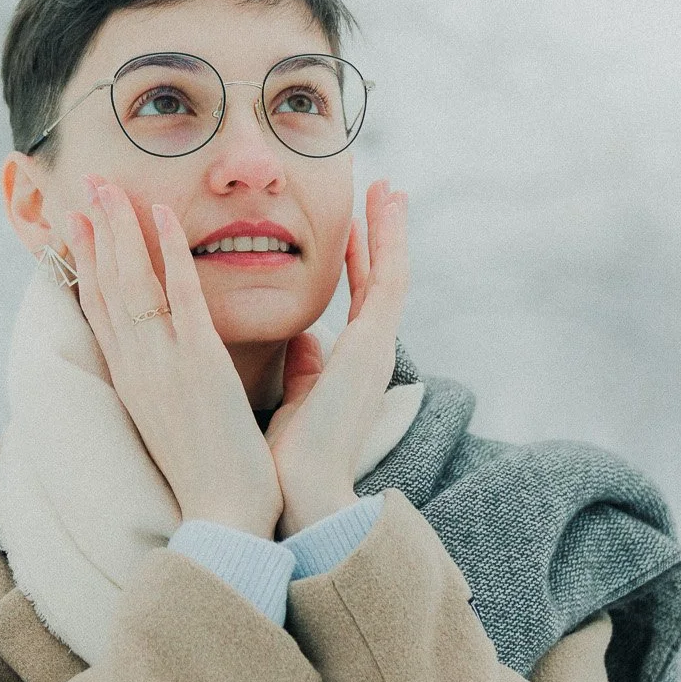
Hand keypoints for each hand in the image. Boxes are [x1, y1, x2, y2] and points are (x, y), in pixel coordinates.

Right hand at [61, 179, 283, 537]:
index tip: (74, 227)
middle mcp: (137, 368)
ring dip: (120, 228)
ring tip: (110, 186)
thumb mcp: (178, 422)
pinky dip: (169, 251)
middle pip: (106, 288)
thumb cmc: (212, 476)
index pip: (100, 313)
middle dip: (94, 234)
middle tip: (85, 186)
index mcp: (132, 382)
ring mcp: (164, 364)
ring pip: (132, 282)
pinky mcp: (199, 364)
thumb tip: (186, 364)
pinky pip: (180, 296)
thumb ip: (177, 386)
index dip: (85, 266)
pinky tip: (161, 214)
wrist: (223, 517)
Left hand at [265, 179, 408, 535]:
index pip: (357, 303)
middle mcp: (368, 354)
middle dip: (383, 236)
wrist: (299, 495)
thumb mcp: (295, 402)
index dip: (357, 263)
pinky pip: (389, 279)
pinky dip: (389, 239)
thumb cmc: (288, 462)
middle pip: (381, 280)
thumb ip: (303, 370)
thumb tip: (302, 342)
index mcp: (349, 367)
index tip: (353, 229)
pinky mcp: (373, 345)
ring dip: (392, 228)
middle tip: (387, 194)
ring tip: (391, 187)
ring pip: (392, 272)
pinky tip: (386, 205)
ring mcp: (375, 348)